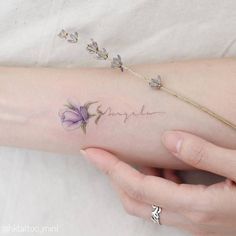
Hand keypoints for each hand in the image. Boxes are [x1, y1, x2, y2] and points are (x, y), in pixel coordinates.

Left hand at [80, 131, 235, 234]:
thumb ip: (205, 155)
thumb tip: (168, 138)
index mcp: (195, 205)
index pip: (138, 186)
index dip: (111, 168)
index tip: (91, 152)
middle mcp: (188, 217)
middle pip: (134, 200)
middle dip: (113, 176)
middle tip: (101, 153)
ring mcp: (193, 220)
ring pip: (147, 204)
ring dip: (132, 180)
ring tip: (130, 155)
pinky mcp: (198, 216)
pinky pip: (164, 202)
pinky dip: (153, 183)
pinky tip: (161, 166)